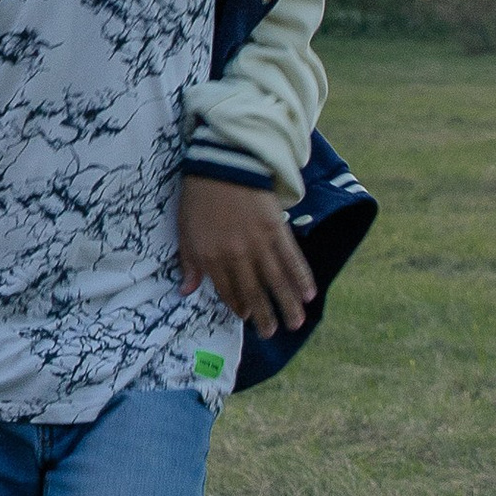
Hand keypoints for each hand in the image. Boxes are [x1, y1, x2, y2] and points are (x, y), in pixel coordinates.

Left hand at [179, 177, 316, 338]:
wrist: (223, 162)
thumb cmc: (199, 195)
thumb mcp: (185, 230)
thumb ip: (189, 262)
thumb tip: (186, 291)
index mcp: (211, 257)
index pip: (227, 291)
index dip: (238, 307)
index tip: (247, 319)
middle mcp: (236, 256)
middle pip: (253, 292)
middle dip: (264, 316)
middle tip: (272, 333)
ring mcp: (259, 244)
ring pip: (275, 282)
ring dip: (287, 305)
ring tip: (296, 324)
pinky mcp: (277, 230)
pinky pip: (292, 259)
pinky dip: (301, 278)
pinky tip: (310, 294)